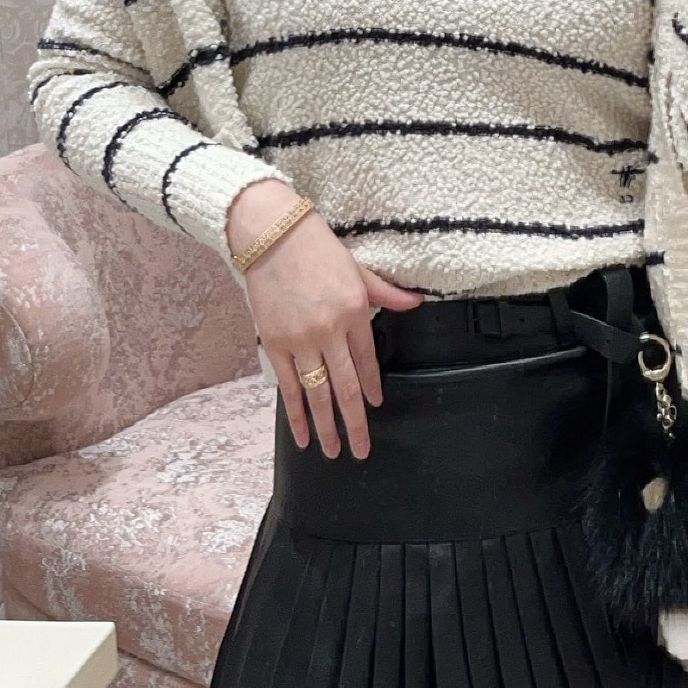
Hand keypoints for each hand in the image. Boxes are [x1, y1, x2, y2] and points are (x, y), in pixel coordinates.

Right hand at [238, 200, 424, 460]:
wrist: (272, 235)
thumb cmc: (317, 248)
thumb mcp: (358, 269)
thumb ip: (386, 293)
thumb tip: (416, 303)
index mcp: (354, 311)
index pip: (368, 361)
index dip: (372, 387)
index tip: (376, 407)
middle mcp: (330, 331)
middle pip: (346, 388)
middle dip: (355, 423)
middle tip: (361, 450)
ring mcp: (301, 340)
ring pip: (318, 394)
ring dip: (327, 426)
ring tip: (333, 452)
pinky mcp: (275, 343)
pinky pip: (288, 387)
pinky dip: (296, 414)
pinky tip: (302, 434)